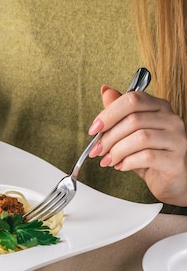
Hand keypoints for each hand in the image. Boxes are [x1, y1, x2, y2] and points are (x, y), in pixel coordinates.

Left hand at [88, 85, 186, 205]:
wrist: (169, 180)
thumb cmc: (150, 155)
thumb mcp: (130, 132)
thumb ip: (119, 112)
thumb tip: (106, 90)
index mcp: (159, 107)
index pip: (132, 99)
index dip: (109, 113)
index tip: (94, 129)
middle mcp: (171, 119)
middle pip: (133, 120)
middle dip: (108, 137)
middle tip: (97, 150)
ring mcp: (176, 139)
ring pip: (140, 138)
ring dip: (117, 151)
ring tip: (108, 160)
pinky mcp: (175, 160)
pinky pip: (147, 157)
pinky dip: (128, 162)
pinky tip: (121, 166)